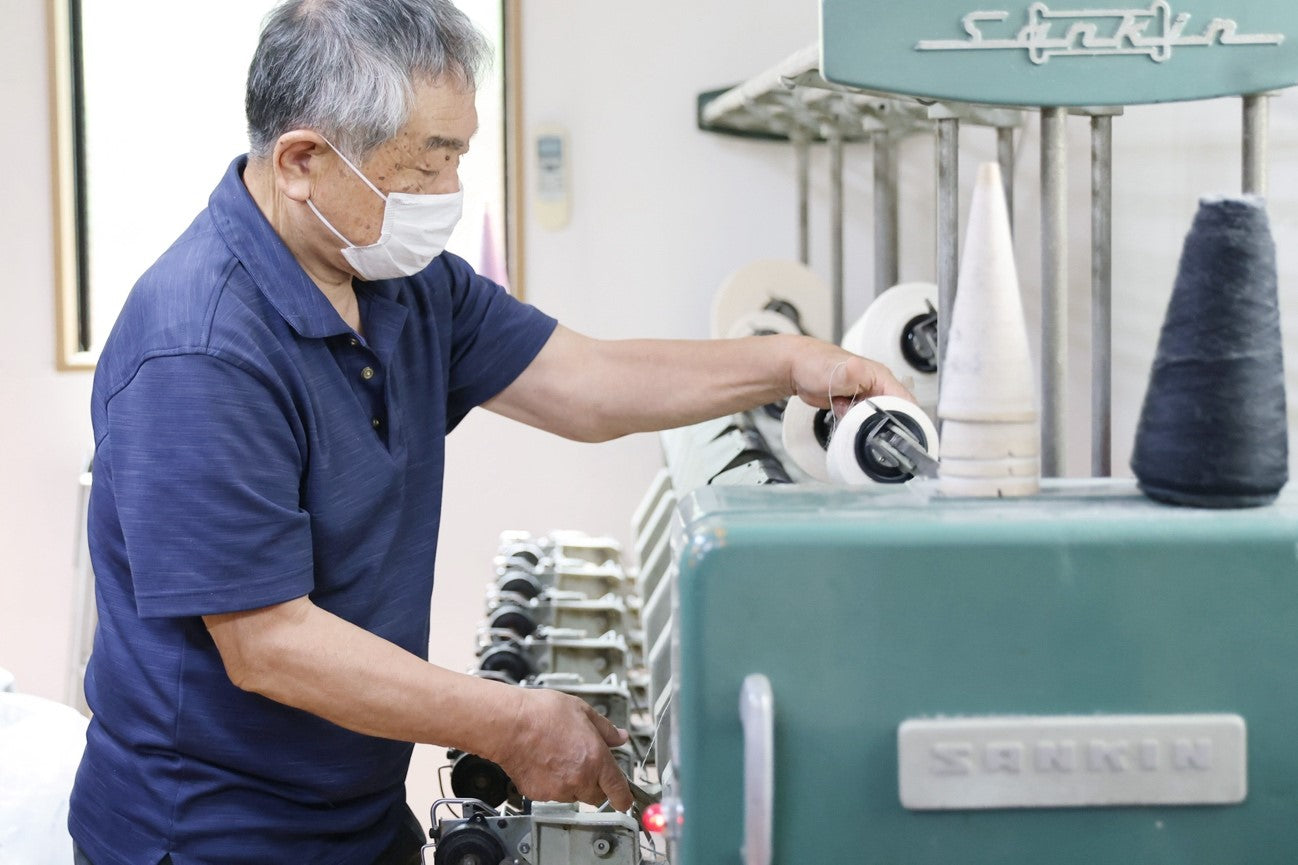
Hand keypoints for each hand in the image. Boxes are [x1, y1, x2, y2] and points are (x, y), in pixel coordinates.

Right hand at [489, 688, 632, 810]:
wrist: (508, 724)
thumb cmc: (540, 713)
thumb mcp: (581, 710)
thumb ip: (605, 728)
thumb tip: (619, 736)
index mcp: (595, 758)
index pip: (618, 789)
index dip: (624, 798)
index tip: (625, 800)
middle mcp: (579, 778)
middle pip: (596, 795)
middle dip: (595, 783)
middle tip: (584, 763)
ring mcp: (558, 789)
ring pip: (574, 795)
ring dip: (573, 783)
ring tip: (559, 757)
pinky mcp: (538, 794)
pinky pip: (552, 795)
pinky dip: (552, 784)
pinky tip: (544, 763)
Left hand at [786, 335, 914, 416]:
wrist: (797, 368)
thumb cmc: (816, 363)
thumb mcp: (834, 370)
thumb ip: (848, 372)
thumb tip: (857, 366)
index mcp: (881, 377)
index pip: (905, 401)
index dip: (905, 418)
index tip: (896, 434)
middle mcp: (878, 387)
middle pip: (893, 414)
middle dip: (880, 424)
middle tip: (860, 422)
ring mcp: (867, 397)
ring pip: (877, 420)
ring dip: (864, 424)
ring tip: (845, 411)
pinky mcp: (856, 406)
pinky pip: (861, 421)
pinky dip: (852, 423)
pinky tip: (840, 413)